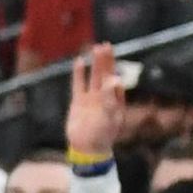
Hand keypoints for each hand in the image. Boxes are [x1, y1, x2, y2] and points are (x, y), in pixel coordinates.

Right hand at [65, 44, 125, 159]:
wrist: (86, 148)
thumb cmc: (102, 135)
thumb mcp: (109, 116)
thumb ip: (111, 97)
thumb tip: (114, 79)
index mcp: (115, 100)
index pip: (114, 78)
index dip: (113, 65)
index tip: (111, 51)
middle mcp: (104, 97)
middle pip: (104, 74)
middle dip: (105, 60)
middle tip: (105, 45)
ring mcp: (91, 99)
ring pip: (93, 77)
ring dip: (94, 64)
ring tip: (94, 48)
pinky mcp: (78, 102)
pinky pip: (78, 85)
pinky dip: (78, 74)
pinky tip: (79, 62)